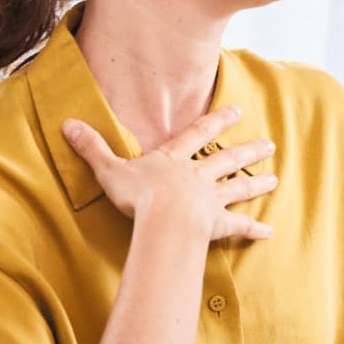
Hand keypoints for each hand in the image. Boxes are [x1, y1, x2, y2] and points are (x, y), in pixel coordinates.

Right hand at [62, 106, 277, 240]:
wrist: (164, 220)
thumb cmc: (137, 196)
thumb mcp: (110, 170)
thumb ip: (92, 148)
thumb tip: (67, 124)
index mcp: (174, 161)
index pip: (197, 134)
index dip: (216, 121)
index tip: (237, 110)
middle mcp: (197, 176)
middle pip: (227, 159)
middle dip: (247, 151)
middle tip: (269, 144)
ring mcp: (210, 200)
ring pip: (238, 188)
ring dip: (256, 183)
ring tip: (275, 179)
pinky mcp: (217, 225)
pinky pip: (239, 227)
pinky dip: (254, 230)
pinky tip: (269, 232)